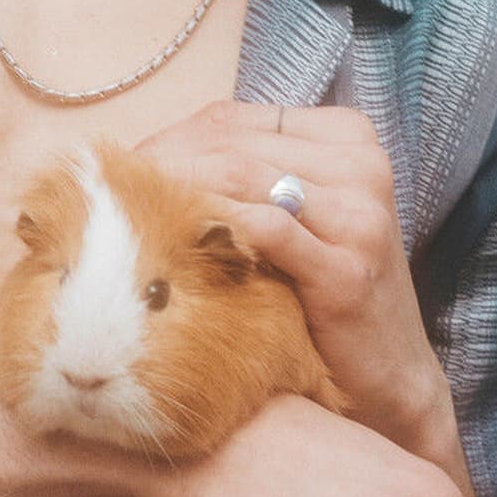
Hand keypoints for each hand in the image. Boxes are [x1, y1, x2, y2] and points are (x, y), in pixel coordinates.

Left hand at [135, 99, 451, 452]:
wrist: (388, 378)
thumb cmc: (322, 292)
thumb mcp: (291, 217)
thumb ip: (240, 178)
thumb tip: (141, 158)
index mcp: (345, 137)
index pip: (229, 119)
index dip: (164, 142)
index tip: (120, 175)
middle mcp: (360, 163)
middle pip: (228, 143)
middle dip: (160, 167)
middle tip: (108, 198)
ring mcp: (361, 213)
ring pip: (240, 175)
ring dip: (176, 195)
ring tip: (131, 221)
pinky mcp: (349, 268)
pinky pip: (264, 230)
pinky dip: (212, 230)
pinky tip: (174, 249)